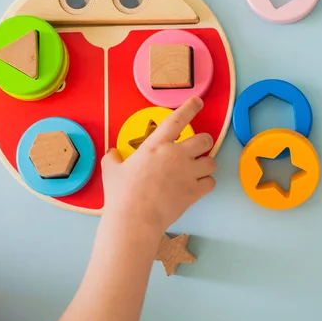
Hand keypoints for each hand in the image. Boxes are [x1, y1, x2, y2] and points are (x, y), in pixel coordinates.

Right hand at [101, 97, 215, 234]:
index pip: (177, 119)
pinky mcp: (194, 192)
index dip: (190, 108)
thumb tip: (113, 153)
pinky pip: (211, 182)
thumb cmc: (121, 193)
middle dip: (203, 142)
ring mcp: (188, 173)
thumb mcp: (110, 170)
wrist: (135, 219)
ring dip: (205, 164)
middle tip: (197, 148)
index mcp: (156, 145)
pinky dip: (206, 183)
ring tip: (197, 169)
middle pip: (204, 140)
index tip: (198, 102)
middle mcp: (176, 155)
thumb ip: (113, 157)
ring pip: (211, 161)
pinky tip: (198, 186)